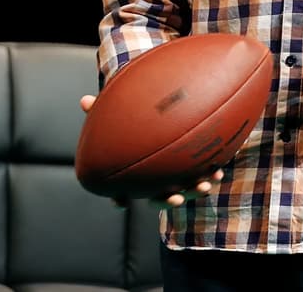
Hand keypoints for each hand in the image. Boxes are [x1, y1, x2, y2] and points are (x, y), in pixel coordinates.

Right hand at [78, 94, 223, 207]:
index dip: (120, 198)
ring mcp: (175, 174)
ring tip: (205, 185)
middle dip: (167, 200)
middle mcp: (154, 177)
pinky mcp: (193, 166)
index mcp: (134, 170)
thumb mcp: (120, 111)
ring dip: (194, 191)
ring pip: (184, 189)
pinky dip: (211, 174)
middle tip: (174, 198)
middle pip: (157, 196)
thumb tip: (84, 100)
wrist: (164, 110)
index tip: (121, 203)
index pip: (122, 189)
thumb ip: (103, 108)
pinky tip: (218, 171)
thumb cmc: (136, 114)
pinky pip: (202, 175)